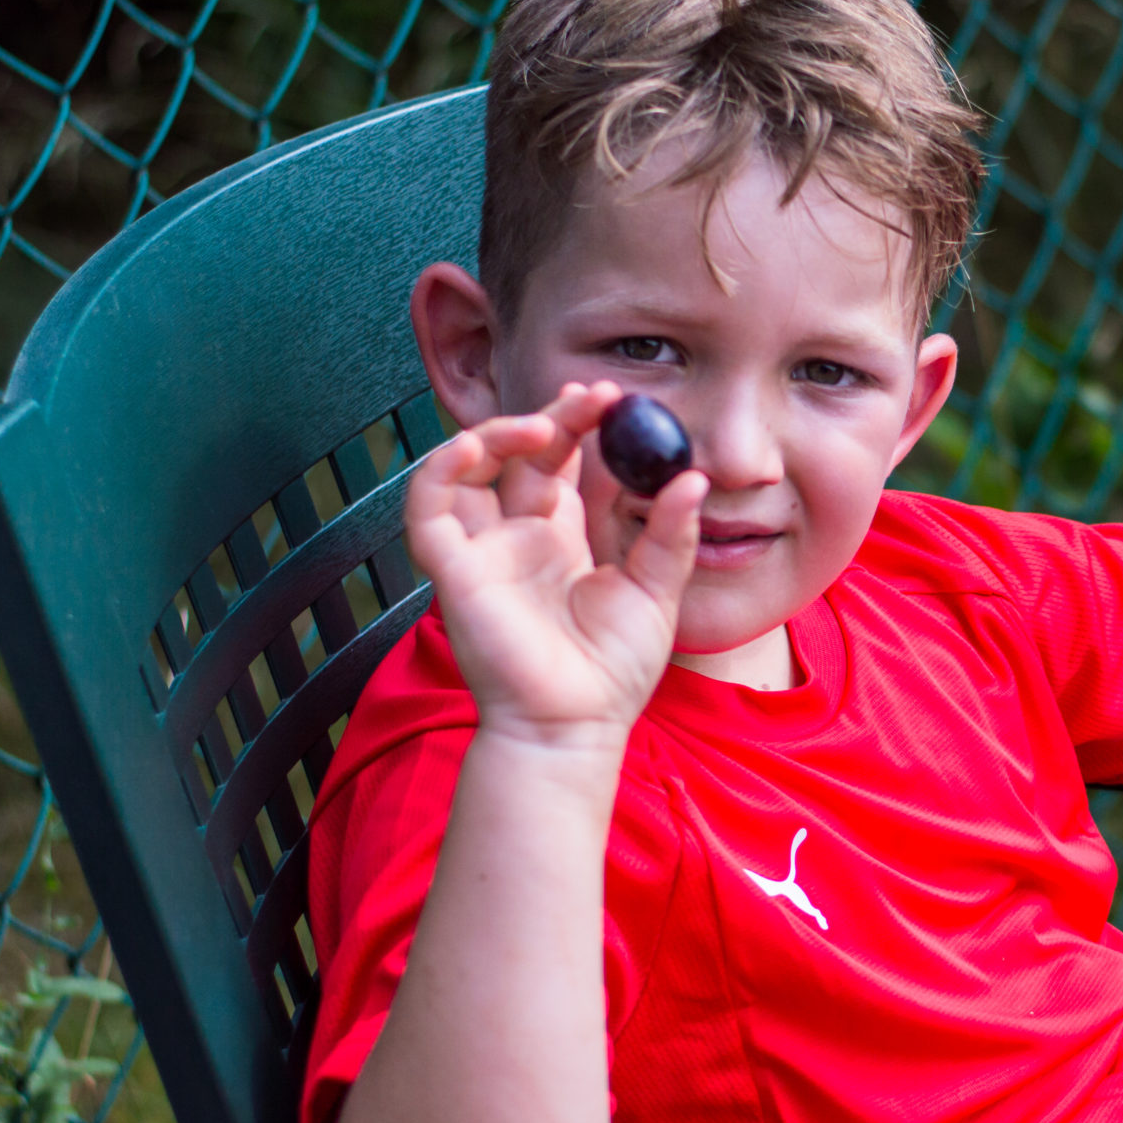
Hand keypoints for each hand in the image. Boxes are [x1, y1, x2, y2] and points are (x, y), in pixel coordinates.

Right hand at [403, 383, 708, 746]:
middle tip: (591, 398)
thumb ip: (671, 534)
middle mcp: (515, 540)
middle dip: (549, 419)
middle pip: (516, 458)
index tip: (608, 397)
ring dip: (496, 433)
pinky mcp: (452, 570)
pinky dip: (443, 467)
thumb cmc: (614, 672)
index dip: (574, 427)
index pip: (557, 466)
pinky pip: (427, 506)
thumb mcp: (656, 591)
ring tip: (542, 423)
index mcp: (558, 542)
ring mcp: (481, 552)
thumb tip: (695, 478)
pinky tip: (479, 445)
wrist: (576, 725)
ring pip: (465, 470)